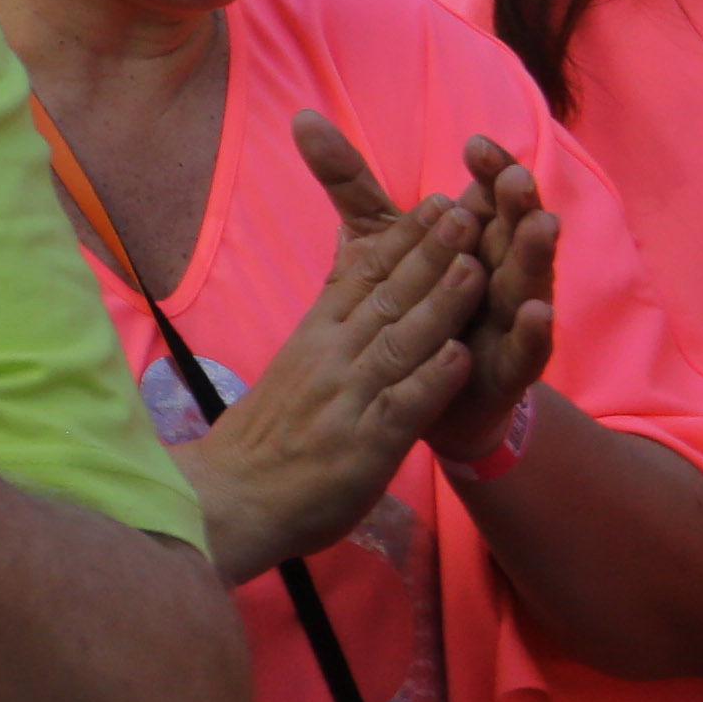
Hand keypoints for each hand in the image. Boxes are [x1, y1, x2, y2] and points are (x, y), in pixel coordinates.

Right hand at [186, 132, 479, 577]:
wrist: (226, 499)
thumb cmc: (264, 438)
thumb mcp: (293, 366)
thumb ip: (327, 323)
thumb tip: (347, 279)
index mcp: (314, 336)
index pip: (360, 275)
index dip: (401, 238)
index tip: (434, 202)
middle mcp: (330, 357)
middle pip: (385, 295)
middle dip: (429, 251)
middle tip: (466, 209)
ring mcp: (347, 398)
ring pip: (399, 340)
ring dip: (440, 302)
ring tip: (476, 265)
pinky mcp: (363, 444)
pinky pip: (402, 406)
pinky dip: (432, 379)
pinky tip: (463, 357)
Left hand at [308, 115, 555, 468]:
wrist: (415, 389)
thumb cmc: (406, 301)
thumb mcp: (373, 236)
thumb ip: (348, 181)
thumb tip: (302, 118)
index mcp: (471, 238)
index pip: (485, 194)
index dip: (486, 169)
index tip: (475, 143)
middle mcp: (498, 272)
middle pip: (511, 230)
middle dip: (516, 203)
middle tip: (516, 176)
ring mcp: (507, 322)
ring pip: (526, 283)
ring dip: (535, 255)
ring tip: (542, 223)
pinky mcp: (508, 370)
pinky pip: (527, 350)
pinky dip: (534, 331)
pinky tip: (538, 310)